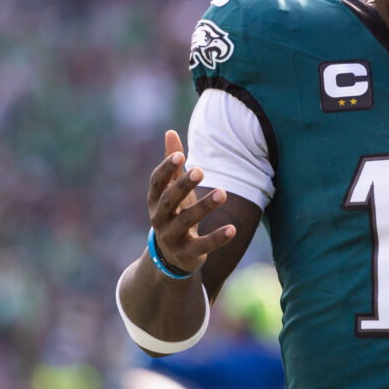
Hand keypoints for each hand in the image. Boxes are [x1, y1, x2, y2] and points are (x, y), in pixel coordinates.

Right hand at [147, 130, 235, 272]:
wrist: (171, 257)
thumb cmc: (175, 213)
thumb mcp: (172, 190)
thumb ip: (173, 165)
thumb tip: (170, 132)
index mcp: (156, 201)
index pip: (157, 183)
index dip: (166, 169)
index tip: (181, 155)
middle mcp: (160, 219)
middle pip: (169, 200)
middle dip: (183, 185)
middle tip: (200, 170)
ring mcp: (172, 237)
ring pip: (187, 221)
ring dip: (205, 206)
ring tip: (223, 192)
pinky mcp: (187, 253)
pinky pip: (203, 245)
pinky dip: (217, 238)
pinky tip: (233, 229)